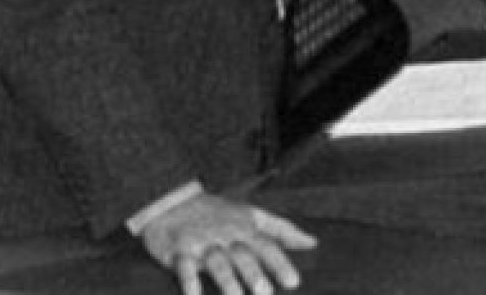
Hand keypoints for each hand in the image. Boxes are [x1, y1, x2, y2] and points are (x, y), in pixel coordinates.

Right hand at [139, 191, 316, 294]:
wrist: (172, 200)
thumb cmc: (218, 214)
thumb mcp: (251, 216)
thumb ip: (281, 230)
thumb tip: (313, 242)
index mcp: (244, 229)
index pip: (265, 245)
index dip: (279, 263)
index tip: (293, 282)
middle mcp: (225, 236)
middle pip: (242, 255)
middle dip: (253, 272)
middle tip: (264, 292)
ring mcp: (202, 243)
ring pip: (216, 261)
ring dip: (227, 279)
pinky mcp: (179, 250)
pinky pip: (183, 265)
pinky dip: (188, 280)